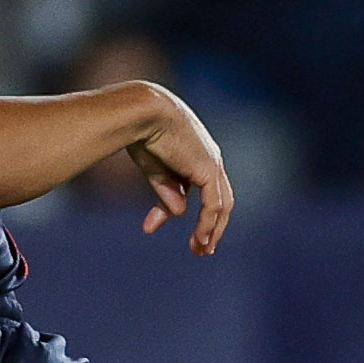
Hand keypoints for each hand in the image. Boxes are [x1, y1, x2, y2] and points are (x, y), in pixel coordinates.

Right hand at [125, 83, 233, 252]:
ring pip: (221, 205)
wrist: (143, 112)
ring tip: (201, 250)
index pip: (199, 188)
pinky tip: (200, 239)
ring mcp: (212, 164)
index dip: (184, 209)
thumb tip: (179, 213)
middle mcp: (210, 159)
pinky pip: (213, 206)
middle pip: (219, 199)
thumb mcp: (154, 168)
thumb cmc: (142, 132)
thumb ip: (167, 190)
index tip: (159, 225)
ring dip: (212, 230)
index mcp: (197, 154)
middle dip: (211, 225)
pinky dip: (208, 224)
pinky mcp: (208, 171)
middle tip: (201, 248)